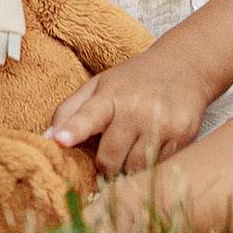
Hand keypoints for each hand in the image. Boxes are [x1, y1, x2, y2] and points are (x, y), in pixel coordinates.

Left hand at [45, 50, 215, 176]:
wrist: (186, 65)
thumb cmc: (135, 79)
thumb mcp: (100, 85)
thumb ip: (70, 110)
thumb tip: (46, 138)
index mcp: (110, 95)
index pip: (88, 115)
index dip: (73, 130)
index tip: (60, 142)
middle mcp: (136, 109)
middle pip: (110, 157)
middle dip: (105, 163)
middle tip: (109, 154)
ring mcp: (161, 123)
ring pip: (135, 168)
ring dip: (129, 167)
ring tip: (132, 148)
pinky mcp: (184, 135)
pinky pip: (160, 166)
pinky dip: (152, 164)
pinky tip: (153, 145)